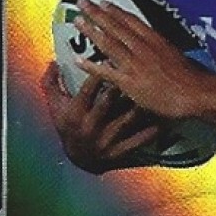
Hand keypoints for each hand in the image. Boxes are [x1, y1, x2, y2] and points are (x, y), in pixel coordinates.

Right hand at [40, 61, 161, 173]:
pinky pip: (139, 140)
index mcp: (75, 113)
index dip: (98, 72)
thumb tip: (53, 61)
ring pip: (127, 119)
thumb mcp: (55, 106)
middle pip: (108, 102)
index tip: (109, 55)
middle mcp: (90, 127)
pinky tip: (163, 117)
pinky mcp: (120, 152)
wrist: (78, 159)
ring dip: (141, 104)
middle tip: (137, 67)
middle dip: (122, 84)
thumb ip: (51, 83)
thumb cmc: (68, 125)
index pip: (87, 90)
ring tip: (155, 88)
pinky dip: (152, 130)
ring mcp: (106, 141)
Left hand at [73, 0, 202, 119]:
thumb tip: (159, 50)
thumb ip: (163, 51)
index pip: (132, 21)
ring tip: (78, 20)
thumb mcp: (178, 55)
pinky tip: (78, 60)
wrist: (194, 92)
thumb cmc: (192, 77)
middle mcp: (143, 47)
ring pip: (108, 43)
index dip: (116, 11)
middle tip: (83, 3)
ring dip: (91, 30)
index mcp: (156, 40)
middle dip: (98, 13)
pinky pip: (106, 71)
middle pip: (116, 26)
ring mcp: (135, 63)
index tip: (105, 3)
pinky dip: (91, 65)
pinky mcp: (130, 81)